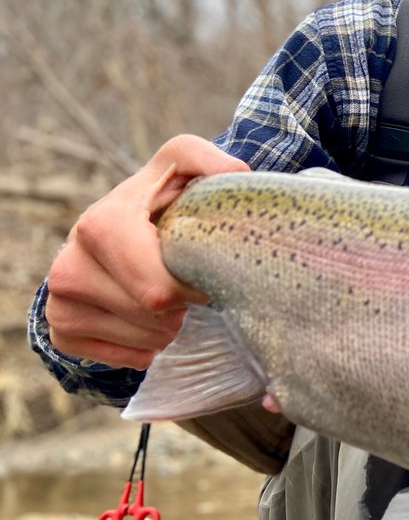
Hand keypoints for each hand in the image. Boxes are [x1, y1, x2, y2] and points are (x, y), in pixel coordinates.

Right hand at [45, 134, 249, 368]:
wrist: (114, 229)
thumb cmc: (158, 198)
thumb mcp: (181, 165)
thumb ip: (210, 160)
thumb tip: (238, 174)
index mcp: (100, 225)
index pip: (159, 290)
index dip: (193, 288)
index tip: (203, 274)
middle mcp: (68, 266)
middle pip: (154, 317)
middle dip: (184, 305)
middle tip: (186, 283)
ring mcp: (59, 302)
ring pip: (145, 340)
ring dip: (171, 325)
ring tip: (168, 296)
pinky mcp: (61, 331)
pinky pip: (126, 359)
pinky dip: (149, 345)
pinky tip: (148, 317)